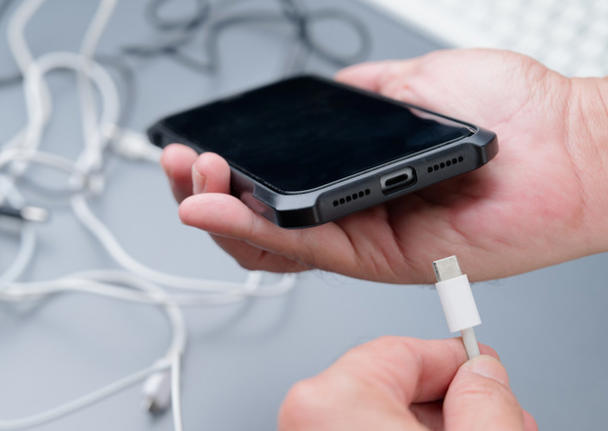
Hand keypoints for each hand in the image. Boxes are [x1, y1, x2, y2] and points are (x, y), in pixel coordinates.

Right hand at [161, 49, 607, 282]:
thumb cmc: (508, 112)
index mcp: (352, 175)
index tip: (197, 144)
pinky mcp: (378, 258)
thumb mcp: (414, 84)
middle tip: (180, 163)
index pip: (271, 184)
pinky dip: (252, 230)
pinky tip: (216, 210)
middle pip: (257, 219)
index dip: (225, 171)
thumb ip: (359, 96)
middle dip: (204, 191)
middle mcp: (350, 212)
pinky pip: (303, 250)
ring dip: (216, 214)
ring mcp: (361, 238)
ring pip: (269, 243)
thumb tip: (319, 99)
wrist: (567, 139)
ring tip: (189, 181)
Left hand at [278, 337, 536, 430]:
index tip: (481, 367)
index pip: (400, 349)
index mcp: (330, 402)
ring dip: (428, 421)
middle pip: (387, 383)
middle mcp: (305, 419)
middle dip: (447, 397)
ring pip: (376, 413)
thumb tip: (483, 377)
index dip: (453, 359)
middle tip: (490, 412)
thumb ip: (484, 402)